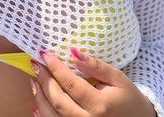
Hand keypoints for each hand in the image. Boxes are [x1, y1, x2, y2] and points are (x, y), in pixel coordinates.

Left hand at [30, 49, 155, 116]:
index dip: (55, 68)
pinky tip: (37, 104)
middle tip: (35, 65)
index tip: (44, 54)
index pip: (71, 84)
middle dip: (44, 81)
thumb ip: (95, 66)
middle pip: (59, 101)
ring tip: (34, 80)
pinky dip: (44, 115)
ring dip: (40, 98)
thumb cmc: (129, 99)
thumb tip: (73, 52)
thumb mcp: (117, 78)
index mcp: (100, 105)